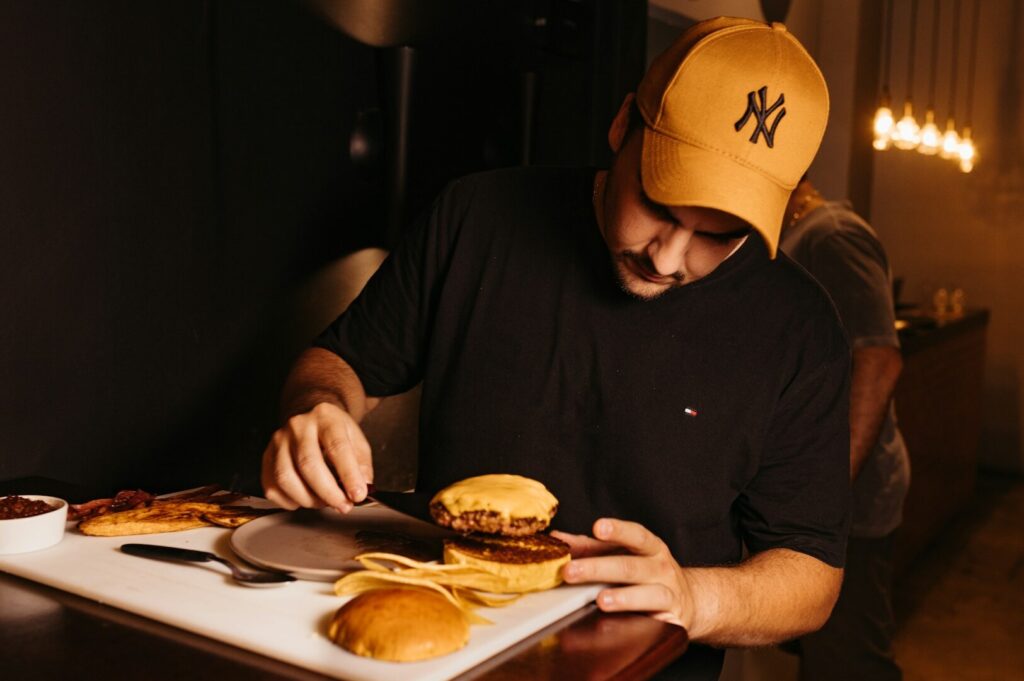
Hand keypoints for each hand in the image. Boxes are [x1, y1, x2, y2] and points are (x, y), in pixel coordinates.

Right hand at [261, 402, 372, 512]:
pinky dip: (290, 501)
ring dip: (309, 499)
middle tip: (343, 506)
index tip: (358, 495)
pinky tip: (305, 498)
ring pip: (286, 478)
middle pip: (308, 464)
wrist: (311, 419)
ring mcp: (278, 441)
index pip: (336, 447)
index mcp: (325, 417)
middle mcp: (298, 426)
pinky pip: (272, 488)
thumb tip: (361, 490)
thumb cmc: (335, 433)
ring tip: (325, 502)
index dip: (348, 475)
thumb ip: (362, 465)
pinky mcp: (266, 457)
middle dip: (328, 493)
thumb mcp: (357, 441)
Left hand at [553, 518, 693, 629]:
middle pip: (630, 567)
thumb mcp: (625, 554)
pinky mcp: (673, 620)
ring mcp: (669, 594)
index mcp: (650, 548)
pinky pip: (657, 623)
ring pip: (649, 594)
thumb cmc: (647, 573)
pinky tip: (624, 626)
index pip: (635, 535)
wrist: (688, 600)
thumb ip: (592, 548)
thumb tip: (557, 540)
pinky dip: (641, 625)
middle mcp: (661, 568)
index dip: (617, 530)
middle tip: (571, 571)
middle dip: (599, 568)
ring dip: (624, 598)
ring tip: (601, 600)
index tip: (598, 527)